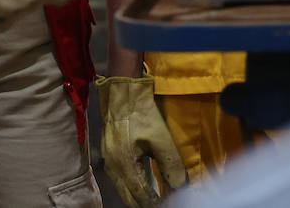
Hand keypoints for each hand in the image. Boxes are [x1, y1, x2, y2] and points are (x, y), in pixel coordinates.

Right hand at [96, 75, 186, 207]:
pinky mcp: (109, 155)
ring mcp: (109, 162)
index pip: (141, 196)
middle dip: (146, 204)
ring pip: (124, 190)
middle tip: (163, 203)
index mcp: (124, 165)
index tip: (169, 205)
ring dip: (139, 197)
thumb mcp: (161, 139)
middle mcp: (113, 167)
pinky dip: (133, 186)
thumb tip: (180, 186)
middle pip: (130, 198)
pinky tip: (145, 184)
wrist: (121, 93)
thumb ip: (171, 165)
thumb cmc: (140, 112)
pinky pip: (121, 179)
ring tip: (158, 198)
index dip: (155, 204)